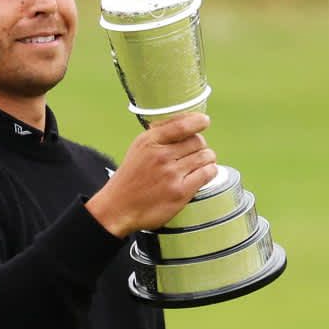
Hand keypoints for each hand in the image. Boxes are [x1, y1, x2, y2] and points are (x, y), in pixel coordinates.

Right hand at [85, 112, 217, 237]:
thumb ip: (159, 134)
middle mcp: (160, 156)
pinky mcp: (180, 192)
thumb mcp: (138, 149)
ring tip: (201, 163)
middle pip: (198, 141)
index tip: (204, 121)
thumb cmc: (131, 178)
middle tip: (195, 152)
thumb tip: (187, 120)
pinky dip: (210, 171)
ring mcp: (171, 174)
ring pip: (205, 156)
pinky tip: (204, 173)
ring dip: (207, 159)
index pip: (182, 125)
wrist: (118, 208)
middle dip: (200, 145)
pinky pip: (207, 173)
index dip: (198, 121)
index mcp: (149, 142)